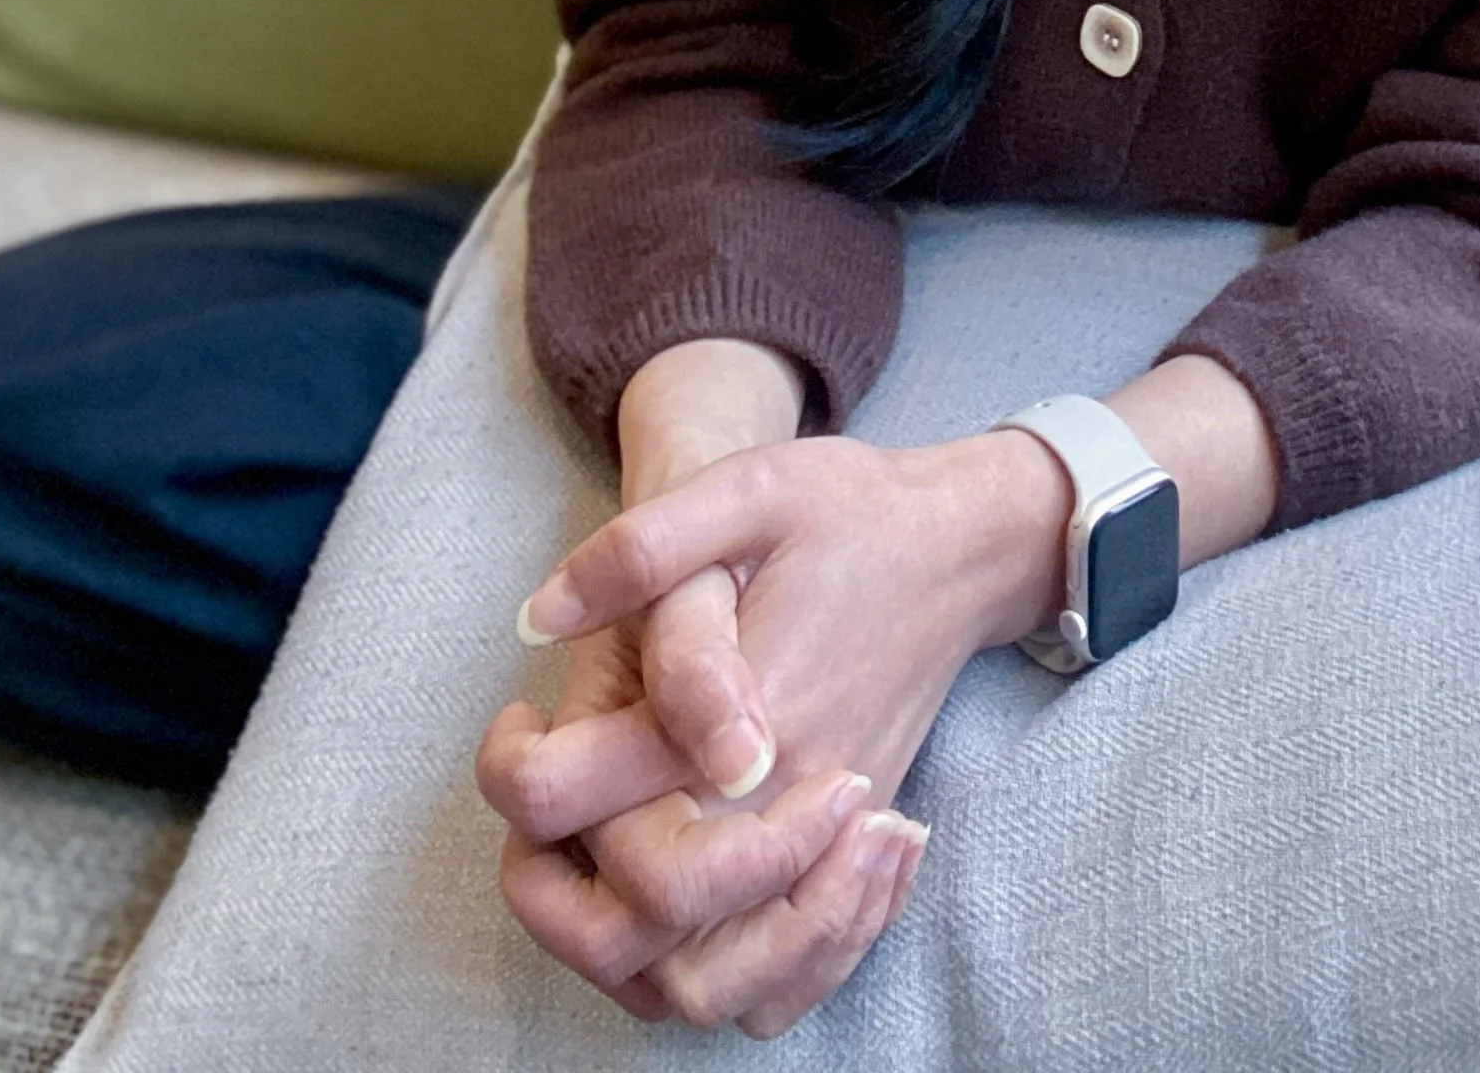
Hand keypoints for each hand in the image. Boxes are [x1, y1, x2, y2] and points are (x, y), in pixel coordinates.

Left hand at [483, 336, 936, 1031]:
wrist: (962, 549)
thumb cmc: (851, 514)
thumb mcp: (747, 491)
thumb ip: (643, 549)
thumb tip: (539, 617)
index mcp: (736, 716)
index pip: (584, 811)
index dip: (518, 774)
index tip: (522, 717)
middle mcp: (778, 803)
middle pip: (639, 930)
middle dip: (557, 898)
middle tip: (546, 809)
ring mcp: (820, 847)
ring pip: (707, 987)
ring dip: (628, 955)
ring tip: (600, 859)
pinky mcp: (846, 862)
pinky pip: (781, 988)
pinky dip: (719, 981)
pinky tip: (685, 901)